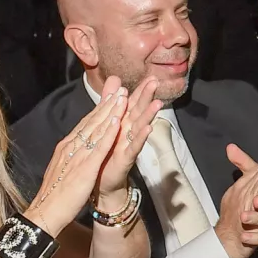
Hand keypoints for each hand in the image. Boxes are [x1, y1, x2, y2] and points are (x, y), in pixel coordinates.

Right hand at [24, 79, 132, 234]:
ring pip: (96, 130)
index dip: (99, 110)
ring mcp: (77, 156)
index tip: (111, 96)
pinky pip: (98, 148)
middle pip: (92, 122)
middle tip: (121, 88)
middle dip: (107, 105)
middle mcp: (71, 147)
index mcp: (66, 147)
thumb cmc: (54, 194)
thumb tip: (75, 146)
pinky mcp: (84, 168)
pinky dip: (108, 134)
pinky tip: (117, 122)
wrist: (44, 213)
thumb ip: (70, 155)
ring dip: (110, 112)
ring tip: (123, 97)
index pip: (85, 124)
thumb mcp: (62, 168)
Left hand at [95, 79, 162, 210]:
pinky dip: (141, 138)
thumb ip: (111, 101)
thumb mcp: (107, 123)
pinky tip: (148, 129)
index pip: (133, 103)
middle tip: (156, 82)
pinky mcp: (125, 158)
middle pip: (138, 111)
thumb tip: (115, 79)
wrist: (100, 180)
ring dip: (148, 115)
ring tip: (158, 103)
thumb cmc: (105, 151)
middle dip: (147, 97)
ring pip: (139, 127)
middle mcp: (128, 132)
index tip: (151, 76)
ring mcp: (128, 144)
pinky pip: (134, 147)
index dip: (141, 90)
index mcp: (122, 122)